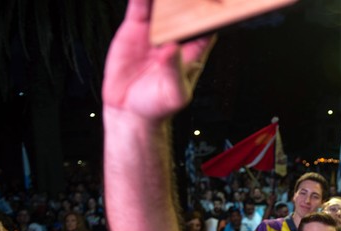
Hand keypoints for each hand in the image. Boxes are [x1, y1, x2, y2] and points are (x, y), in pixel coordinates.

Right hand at [102, 0, 216, 119]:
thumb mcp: (174, 93)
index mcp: (193, 53)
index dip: (209, 14)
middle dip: (186, 0)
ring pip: (162, 4)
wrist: (129, 110)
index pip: (206, 28)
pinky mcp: (135, 28)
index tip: (211, 3)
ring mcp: (155, 32)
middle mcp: (176, 38)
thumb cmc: (158, 106)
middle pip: (185, 10)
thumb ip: (175, 70)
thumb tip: (173, 47)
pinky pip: (139, 7)